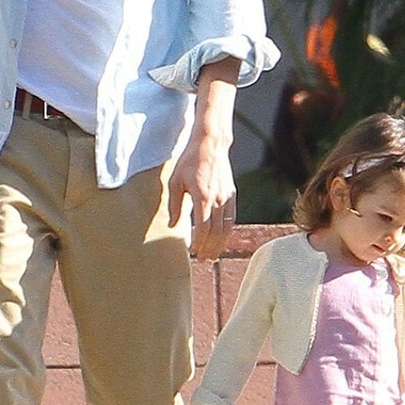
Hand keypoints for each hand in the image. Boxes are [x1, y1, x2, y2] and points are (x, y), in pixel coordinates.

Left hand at [168, 135, 235, 260]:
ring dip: (220, 244)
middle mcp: (218, 199)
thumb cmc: (190, 161)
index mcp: (203, 197)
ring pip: (227, 228)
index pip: (203, 228)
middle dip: (210, 248)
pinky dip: (226, 232)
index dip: (199, 243)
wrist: (210, 144)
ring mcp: (227, 197)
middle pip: (217, 232)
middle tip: (203, 259)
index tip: (192, 252)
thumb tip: (174, 226)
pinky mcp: (231, 195)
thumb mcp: (175, 182)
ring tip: (212, 254)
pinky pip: (231, 219)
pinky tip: (220, 239)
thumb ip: (174, 205)